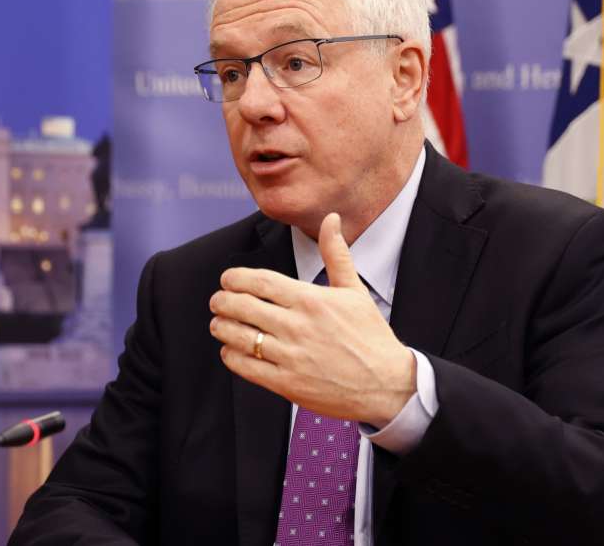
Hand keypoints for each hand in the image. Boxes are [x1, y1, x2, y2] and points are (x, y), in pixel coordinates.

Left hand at [209, 212, 416, 427]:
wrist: (386, 384)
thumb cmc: (370, 336)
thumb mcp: (354, 291)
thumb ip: (336, 253)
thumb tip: (332, 218)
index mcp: (311, 300)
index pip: (260, 281)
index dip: (235, 278)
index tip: (227, 280)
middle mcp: (298, 326)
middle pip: (243, 307)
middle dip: (222, 301)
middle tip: (217, 301)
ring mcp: (291, 356)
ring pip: (239, 337)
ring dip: (222, 327)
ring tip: (219, 323)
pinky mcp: (287, 383)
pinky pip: (246, 367)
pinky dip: (231, 356)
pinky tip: (230, 350)